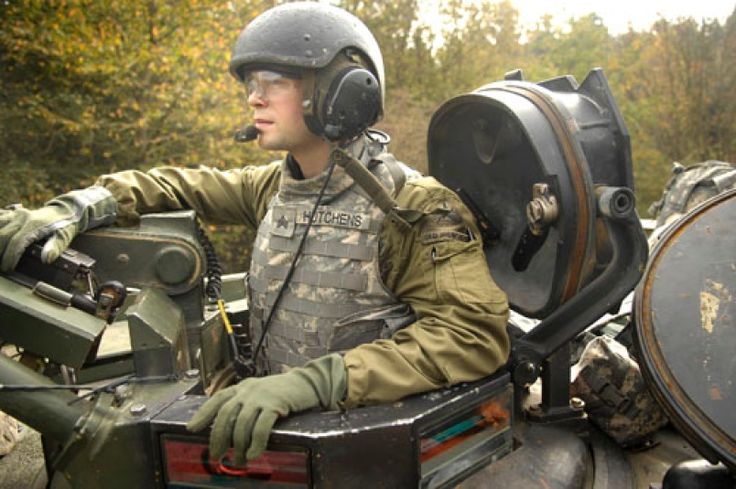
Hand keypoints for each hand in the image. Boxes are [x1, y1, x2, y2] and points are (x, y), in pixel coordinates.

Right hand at [0, 187, 115, 271]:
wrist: (65, 211)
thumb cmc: (64, 226)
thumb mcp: (64, 237)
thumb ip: (56, 247)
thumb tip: (46, 259)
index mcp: (34, 224)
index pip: (16, 242)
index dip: (10, 256)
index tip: (7, 268)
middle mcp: (22, 217)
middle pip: (2, 235)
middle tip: (0, 266)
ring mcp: (15, 214)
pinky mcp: (12, 213)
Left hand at [186, 353, 345, 463]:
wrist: (307, 383)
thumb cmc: (283, 391)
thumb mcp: (260, 392)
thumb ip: (245, 403)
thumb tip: (230, 428)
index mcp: (242, 387)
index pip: (217, 399)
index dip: (203, 414)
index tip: (192, 428)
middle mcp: (248, 390)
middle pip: (226, 415)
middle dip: (219, 438)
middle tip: (218, 456)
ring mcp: (261, 397)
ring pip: (242, 425)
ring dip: (238, 446)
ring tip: (240, 461)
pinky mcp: (275, 405)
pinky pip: (261, 428)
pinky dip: (256, 443)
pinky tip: (254, 454)